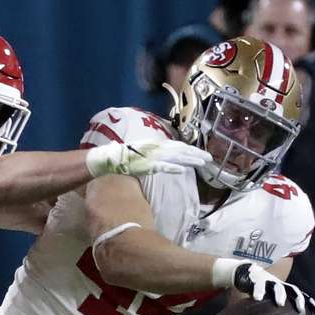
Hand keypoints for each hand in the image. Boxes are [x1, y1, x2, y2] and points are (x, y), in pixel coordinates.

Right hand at [85, 139, 211, 177]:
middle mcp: (155, 148)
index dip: (189, 149)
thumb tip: (156, 158)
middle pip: (179, 150)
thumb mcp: (138, 152)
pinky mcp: (145, 165)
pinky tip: (183, 170)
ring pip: (175, 157)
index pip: (175, 146)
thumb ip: (148, 154)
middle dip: (195, 154)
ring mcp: (151, 156)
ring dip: (189, 160)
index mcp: (154, 145)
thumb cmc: (119, 156)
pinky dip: (172, 168)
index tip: (200, 153)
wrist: (105, 158)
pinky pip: (161, 167)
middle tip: (210, 158)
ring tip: (203, 163)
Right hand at [232, 263, 314, 314]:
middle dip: (297, 299)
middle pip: (292, 290)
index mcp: (284, 289)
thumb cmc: (259, 292)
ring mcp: (268, 281)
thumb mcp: (269, 299)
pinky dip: (259, 291)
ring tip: (280, 303)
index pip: (300, 295)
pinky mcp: (256, 279)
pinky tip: (257, 298)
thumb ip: (277, 311)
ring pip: (277, 286)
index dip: (308, 302)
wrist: (245, 273)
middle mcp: (279, 284)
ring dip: (280, 294)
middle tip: (300, 309)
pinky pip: (258, 285)